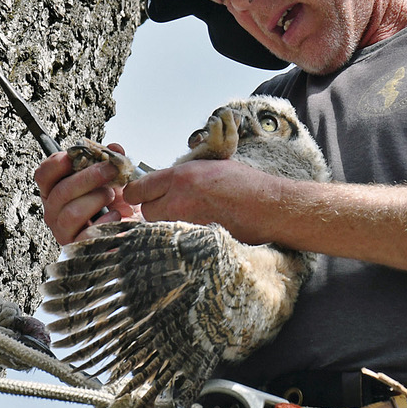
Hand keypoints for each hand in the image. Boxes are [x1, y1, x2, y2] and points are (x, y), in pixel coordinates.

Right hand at [35, 143, 138, 244]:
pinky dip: (104, 222)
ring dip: (95, 199)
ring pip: (71, 213)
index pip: (43, 176)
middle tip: (110, 170)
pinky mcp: (78, 247)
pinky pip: (85, 235)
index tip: (73, 156)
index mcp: (56, 191)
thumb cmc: (116, 203)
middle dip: (88, 177)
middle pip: (60, 192)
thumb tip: (114, 148)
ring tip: (111, 195)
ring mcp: (64, 231)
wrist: (131, 229)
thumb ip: (112, 161)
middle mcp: (54, 211)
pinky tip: (115, 215)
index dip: (56, 164)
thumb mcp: (115, 178)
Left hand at [123, 159, 284, 244]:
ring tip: (188, 216)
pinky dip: (181, 236)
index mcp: (180, 177)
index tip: (141, 194)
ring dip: (166, 223)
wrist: (268, 207)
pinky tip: (198, 227)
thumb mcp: (208, 166)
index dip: (138, 193)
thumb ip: (180, 175)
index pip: (137, 190)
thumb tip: (159, 184)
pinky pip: (176, 239)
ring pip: (159, 228)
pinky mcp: (195, 241)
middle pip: (145, 212)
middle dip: (154, 209)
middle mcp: (178, 201)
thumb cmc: (244, 184)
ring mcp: (186, 224)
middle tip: (170, 205)